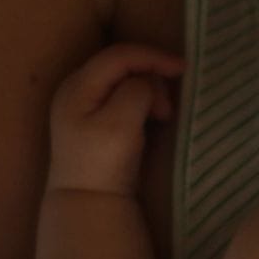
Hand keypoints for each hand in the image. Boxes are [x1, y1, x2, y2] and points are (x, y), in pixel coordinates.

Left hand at [46, 43, 183, 195]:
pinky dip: (141, 100)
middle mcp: (75, 88)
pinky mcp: (91, 118)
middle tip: (168, 107)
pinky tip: (151, 118)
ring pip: (123, 80)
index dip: (153, 56)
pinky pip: (121, 95)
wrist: (86, 203)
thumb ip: (137, 91)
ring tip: (162, 116)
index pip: (120, 55)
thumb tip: (147, 82)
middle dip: (151, 77)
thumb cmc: (103, 163)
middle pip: (121, 64)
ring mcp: (81, 104)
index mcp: (77, 86)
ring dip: (149, 91)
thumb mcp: (121, 122)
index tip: (183, 68)